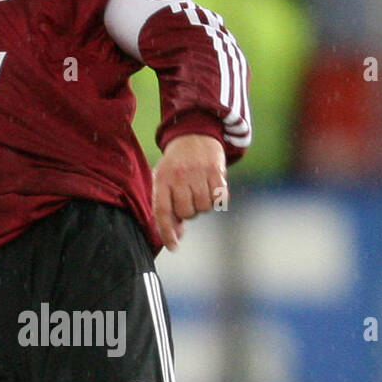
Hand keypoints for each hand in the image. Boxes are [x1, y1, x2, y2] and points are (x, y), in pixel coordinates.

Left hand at [152, 133, 226, 250]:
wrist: (193, 134)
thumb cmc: (176, 165)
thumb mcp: (164, 180)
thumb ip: (167, 207)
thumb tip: (176, 236)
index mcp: (162, 179)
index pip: (163, 212)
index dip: (167, 233)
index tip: (173, 247)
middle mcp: (179, 176)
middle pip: (186, 212)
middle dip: (189, 212)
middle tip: (189, 198)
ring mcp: (198, 173)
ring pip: (204, 208)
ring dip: (203, 205)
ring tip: (200, 190)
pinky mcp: (216, 170)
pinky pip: (220, 199)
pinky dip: (217, 200)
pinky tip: (212, 188)